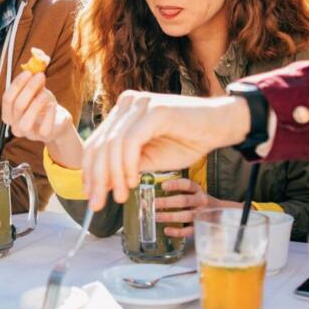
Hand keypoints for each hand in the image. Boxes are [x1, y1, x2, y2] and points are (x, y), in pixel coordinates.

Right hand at [2, 70, 79, 165]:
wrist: (58, 120)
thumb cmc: (42, 103)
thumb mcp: (36, 90)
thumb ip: (32, 78)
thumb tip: (36, 61)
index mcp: (9, 114)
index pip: (7, 99)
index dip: (17, 84)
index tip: (29, 72)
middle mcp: (15, 126)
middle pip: (18, 106)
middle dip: (30, 88)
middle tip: (41, 76)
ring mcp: (29, 134)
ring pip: (26, 120)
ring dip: (37, 102)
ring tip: (47, 92)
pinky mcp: (44, 136)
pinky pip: (45, 127)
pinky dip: (50, 113)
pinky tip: (53, 104)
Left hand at [80, 91, 249, 210]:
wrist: (219, 127)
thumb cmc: (186, 141)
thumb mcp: (149, 160)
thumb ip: (124, 168)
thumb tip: (101, 186)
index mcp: (122, 113)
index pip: (96, 143)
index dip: (89, 171)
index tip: (90, 195)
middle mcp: (127, 104)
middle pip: (100, 145)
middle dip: (96, 178)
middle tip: (98, 204)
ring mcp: (140, 104)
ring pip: (113, 145)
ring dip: (113, 176)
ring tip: (120, 197)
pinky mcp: (154, 110)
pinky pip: (131, 142)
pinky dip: (128, 165)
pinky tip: (133, 182)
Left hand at [154, 178, 220, 237]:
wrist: (224, 216)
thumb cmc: (203, 203)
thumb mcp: (196, 194)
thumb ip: (182, 192)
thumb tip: (158, 190)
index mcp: (199, 191)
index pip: (187, 185)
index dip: (175, 184)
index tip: (162, 186)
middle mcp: (201, 202)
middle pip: (184, 201)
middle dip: (167, 202)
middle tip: (153, 204)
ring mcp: (202, 215)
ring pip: (185, 216)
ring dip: (169, 216)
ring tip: (155, 216)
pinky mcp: (201, 228)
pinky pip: (189, 231)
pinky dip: (177, 231)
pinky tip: (166, 230)